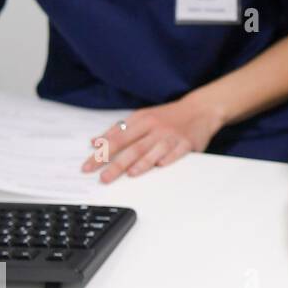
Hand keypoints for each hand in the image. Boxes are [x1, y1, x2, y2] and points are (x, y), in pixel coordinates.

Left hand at [82, 94, 225, 183]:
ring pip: (154, 150)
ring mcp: (172, 136)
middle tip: (104, 178)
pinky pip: (177, 153)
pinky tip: (160, 166)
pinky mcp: (187, 143)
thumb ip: (118, 130)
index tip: (88, 167)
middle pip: (133, 148)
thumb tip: (94, 142)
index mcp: (141, 120)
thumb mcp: (142, 117)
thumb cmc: (168, 116)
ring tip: (130, 174)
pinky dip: (168, 159)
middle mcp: (155, 128)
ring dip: (142, 162)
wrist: (200, 109)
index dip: (101, 154)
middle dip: (117, 164)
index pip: (116, 139)